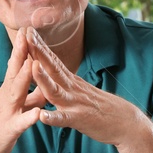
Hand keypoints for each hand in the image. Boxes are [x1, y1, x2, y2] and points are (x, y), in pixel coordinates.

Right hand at [0, 31, 44, 152]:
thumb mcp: (16, 107)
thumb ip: (31, 95)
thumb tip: (43, 82)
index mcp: (9, 91)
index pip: (17, 65)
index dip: (22, 47)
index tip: (28, 27)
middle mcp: (6, 97)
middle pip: (15, 71)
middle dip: (21, 52)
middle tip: (27, 33)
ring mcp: (7, 112)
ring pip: (17, 92)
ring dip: (25, 78)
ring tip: (33, 63)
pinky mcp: (9, 130)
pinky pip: (21, 123)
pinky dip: (30, 117)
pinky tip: (39, 114)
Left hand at [27, 30, 141, 146]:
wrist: (126, 123)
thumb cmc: (101, 109)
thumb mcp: (80, 90)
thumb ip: (65, 81)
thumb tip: (51, 69)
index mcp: (70, 81)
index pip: (53, 60)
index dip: (40, 46)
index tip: (27, 30)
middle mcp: (72, 88)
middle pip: (53, 68)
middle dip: (38, 52)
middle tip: (26, 34)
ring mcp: (76, 104)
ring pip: (56, 91)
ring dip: (44, 79)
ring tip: (32, 66)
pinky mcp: (80, 120)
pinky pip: (65, 119)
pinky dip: (54, 118)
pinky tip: (42, 116)